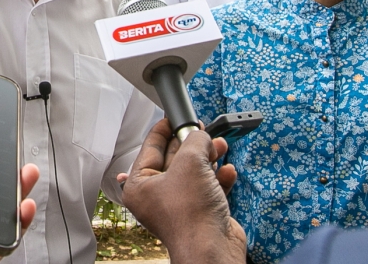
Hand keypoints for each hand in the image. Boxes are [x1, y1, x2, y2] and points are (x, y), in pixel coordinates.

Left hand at [118, 119, 245, 263]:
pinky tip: (227, 171)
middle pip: (174, 160)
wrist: (211, 247)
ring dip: (208, 159)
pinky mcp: (199, 214)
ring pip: (193, 174)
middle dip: (191, 144)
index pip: (150, 148)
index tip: (172, 118)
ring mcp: (178, 206)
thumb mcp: (190, 162)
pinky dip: (218, 179)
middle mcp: (156, 196)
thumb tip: (200, 134)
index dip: (163, 130)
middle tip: (201, 131)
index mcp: (140, 185)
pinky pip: (208, 189)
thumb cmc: (191, 213)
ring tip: (219, 147)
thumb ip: (195, 140)